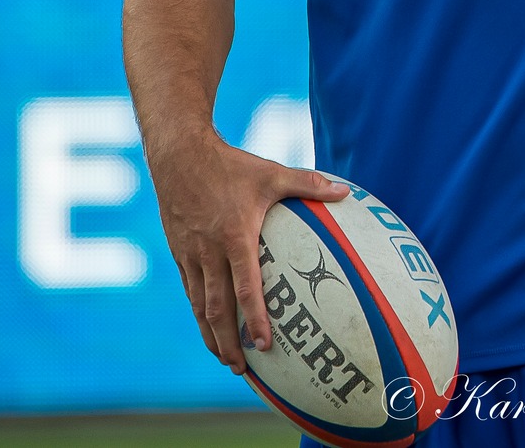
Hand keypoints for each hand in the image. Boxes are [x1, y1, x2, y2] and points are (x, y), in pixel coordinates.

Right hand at [145, 133, 349, 373]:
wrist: (178, 155)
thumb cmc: (229, 164)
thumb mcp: (271, 173)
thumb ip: (308, 184)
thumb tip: (346, 191)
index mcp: (235, 236)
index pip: (245, 287)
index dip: (254, 318)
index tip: (264, 344)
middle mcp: (209, 251)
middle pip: (217, 308)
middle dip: (228, 342)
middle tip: (241, 368)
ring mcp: (190, 254)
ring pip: (198, 305)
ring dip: (211, 335)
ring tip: (225, 359)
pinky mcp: (178, 252)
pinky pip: (189, 290)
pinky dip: (198, 313)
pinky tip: (208, 326)